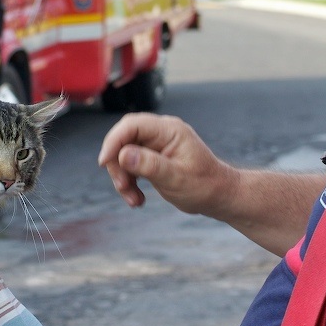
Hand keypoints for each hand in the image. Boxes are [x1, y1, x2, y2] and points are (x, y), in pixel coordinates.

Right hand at [98, 113, 235, 215]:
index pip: (132, 125)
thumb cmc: (205, 186)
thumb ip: (150, 165)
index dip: (114, 141)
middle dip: (117, 163)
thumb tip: (123, 154)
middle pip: (124, 138)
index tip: (105, 163)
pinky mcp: (152, 157)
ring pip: (124, 153)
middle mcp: (161, 133)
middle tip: (123, 186)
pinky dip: (129, 181)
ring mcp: (156, 144)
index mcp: (169, 130)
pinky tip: (137, 198)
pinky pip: (130, 164)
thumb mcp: (177, 179)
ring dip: (122, 177)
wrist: (220, 197)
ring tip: (133, 199)